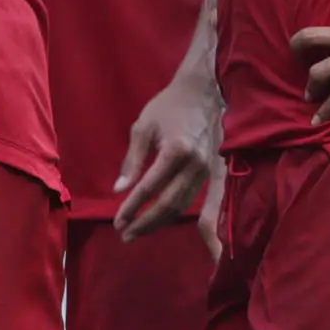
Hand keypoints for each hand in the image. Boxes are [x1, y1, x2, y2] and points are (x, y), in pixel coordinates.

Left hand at [114, 72, 222, 246]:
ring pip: (182, 206)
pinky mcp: (210, 172)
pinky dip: (172, 213)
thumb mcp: (143, 127)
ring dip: (159, 222)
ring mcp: (205, 170)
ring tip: (137, 231)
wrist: (203, 93)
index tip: (118, 221)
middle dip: (146, 223)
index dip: (132, 207)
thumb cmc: (168, 107)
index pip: (150, 187)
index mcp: (176, 150)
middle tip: (125, 235)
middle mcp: (194, 164)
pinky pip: (190, 199)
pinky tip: (157, 219)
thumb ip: (132, 160)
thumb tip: (119, 189)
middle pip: (169, 204)